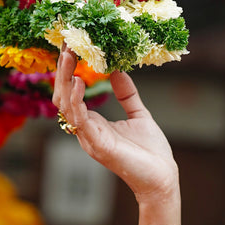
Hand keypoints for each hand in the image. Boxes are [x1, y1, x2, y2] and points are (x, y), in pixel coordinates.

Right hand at [52, 49, 177, 202]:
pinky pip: (80, 120)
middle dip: (62, 71)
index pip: (71, 94)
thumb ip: (126, 94)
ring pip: (66, 106)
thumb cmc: (151, 152)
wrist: (163, 179)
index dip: (68, 71)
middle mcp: (86, 131)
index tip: (72, 47)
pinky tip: (78, 81)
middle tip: (66, 45)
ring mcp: (89, 139)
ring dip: (65, 80)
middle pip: (63, 97)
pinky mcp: (98, 145)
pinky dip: (76, 100)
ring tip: (68, 56)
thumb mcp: (139, 114)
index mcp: (93, 124)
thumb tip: (117, 70)